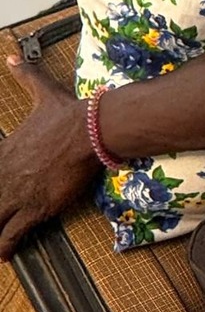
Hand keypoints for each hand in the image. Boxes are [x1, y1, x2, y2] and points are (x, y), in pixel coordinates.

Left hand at [0, 56, 100, 260]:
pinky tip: (3, 255)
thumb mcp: (41, 93)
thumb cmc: (69, 114)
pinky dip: (5, 247)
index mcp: (2, 152)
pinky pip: (12, 234)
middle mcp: (4, 174)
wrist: (90, 131)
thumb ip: (25, 76)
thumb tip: (13, 56)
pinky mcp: (36, 208)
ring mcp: (18, 193)